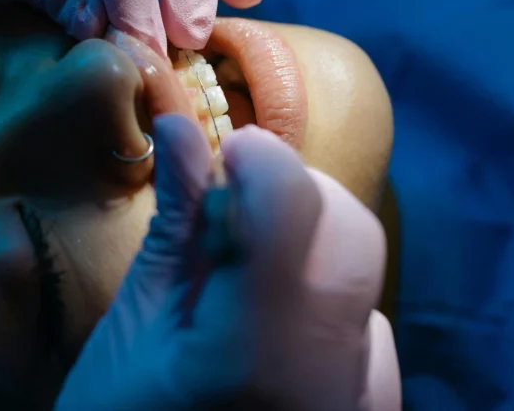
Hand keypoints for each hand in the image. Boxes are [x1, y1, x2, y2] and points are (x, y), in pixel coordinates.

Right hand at [55, 115, 400, 409]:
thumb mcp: (136, 335)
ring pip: (361, 276)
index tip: (228, 154)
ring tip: (244, 293)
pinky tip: (277, 340)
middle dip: (295, 198)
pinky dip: (322, 304)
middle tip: (233, 215)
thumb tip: (184, 130)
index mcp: (254, 354)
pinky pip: (366, 325)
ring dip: (306, 253)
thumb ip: (177, 230)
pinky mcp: (378, 410)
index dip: (263, 161)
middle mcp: (337, 376)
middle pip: (352, 231)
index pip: (295, 208)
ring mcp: (369, 401)